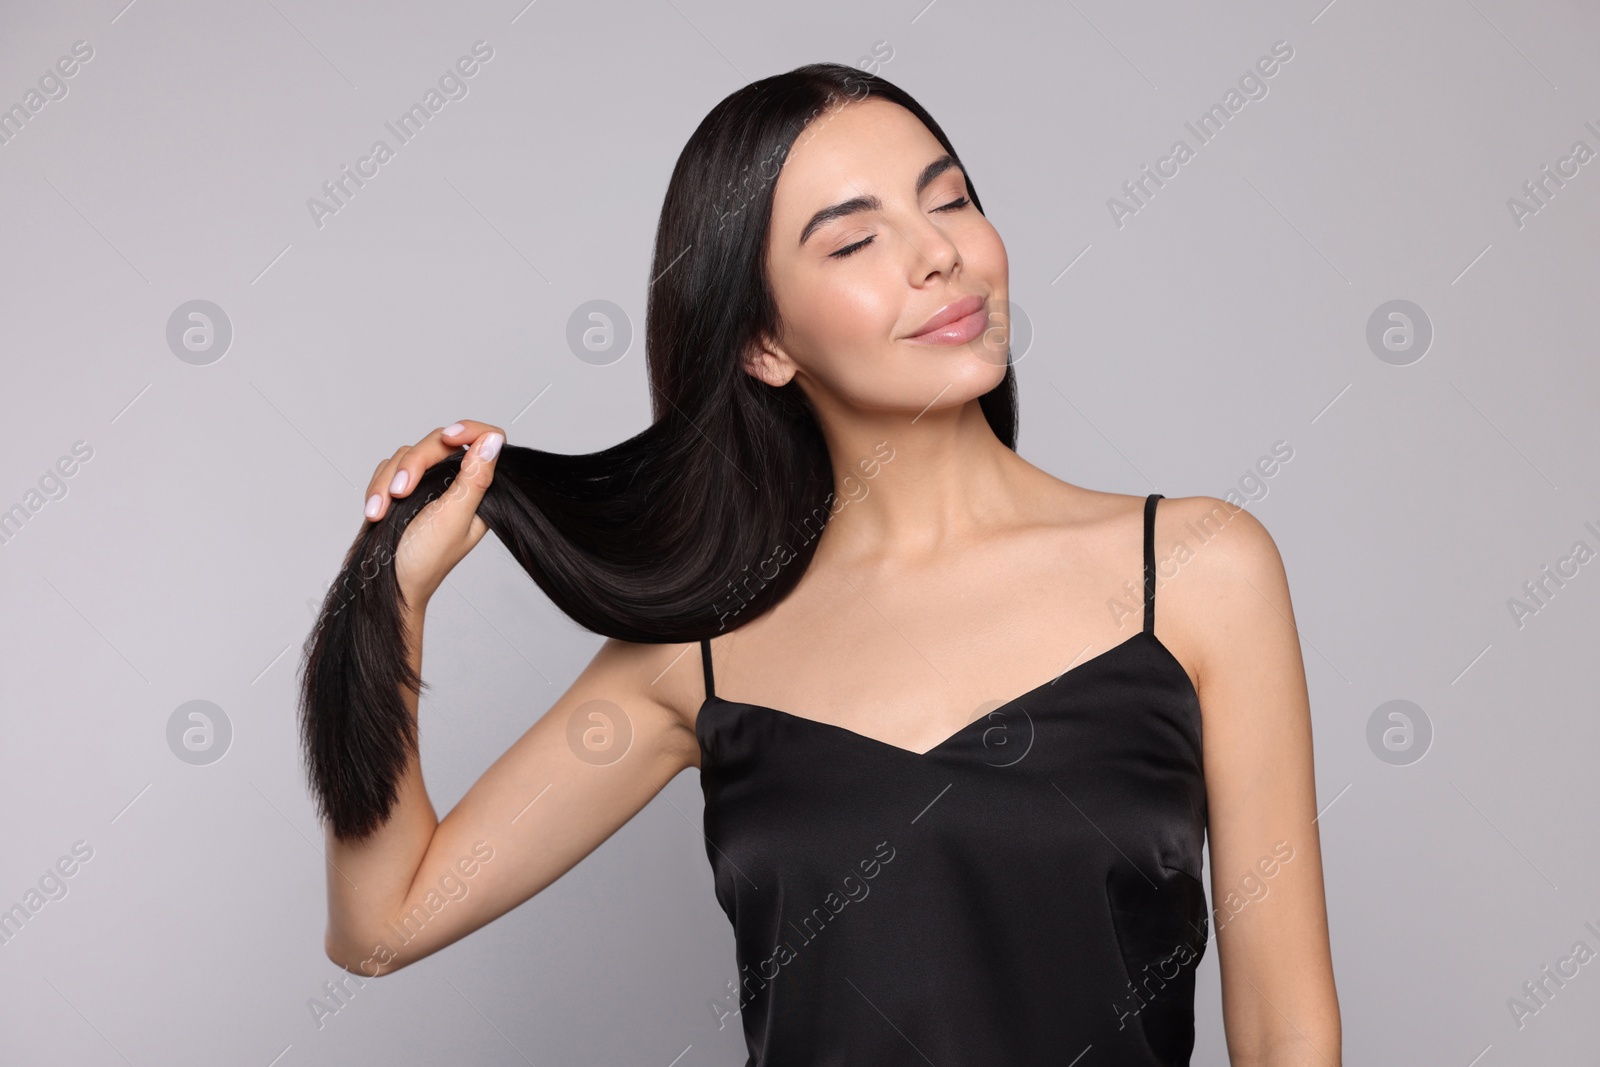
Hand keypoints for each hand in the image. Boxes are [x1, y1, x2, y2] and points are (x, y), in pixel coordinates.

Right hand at [362, 421, 504, 606]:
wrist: (385, 586)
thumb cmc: (424, 562)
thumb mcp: (454, 519)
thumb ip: (475, 479)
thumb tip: (493, 441)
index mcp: (479, 492)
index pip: (487, 442)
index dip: (471, 431)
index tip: (451, 437)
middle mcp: (457, 484)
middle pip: (440, 443)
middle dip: (414, 464)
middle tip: (400, 493)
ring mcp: (428, 484)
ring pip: (409, 454)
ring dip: (388, 481)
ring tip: (380, 513)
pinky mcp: (403, 488)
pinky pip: (388, 468)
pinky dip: (377, 487)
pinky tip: (375, 513)